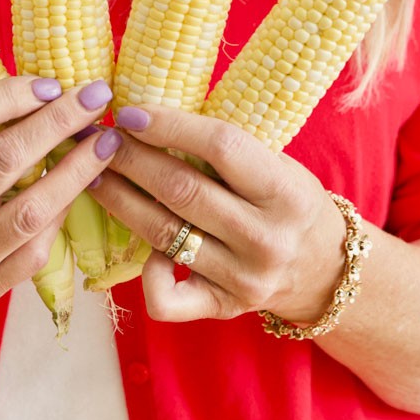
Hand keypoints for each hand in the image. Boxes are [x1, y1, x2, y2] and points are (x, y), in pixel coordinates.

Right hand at [0, 77, 118, 317]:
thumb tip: (43, 94)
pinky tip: (79, 188)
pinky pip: (35, 249)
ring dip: (77, 170)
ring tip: (104, 142)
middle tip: (95, 95)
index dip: (9, 95)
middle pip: (4, 160)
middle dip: (59, 121)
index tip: (49, 83)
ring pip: (32, 209)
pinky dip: (61, 214)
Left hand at [88, 104, 346, 322]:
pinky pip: (166, 296)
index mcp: (286, 192)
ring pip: (163, 235)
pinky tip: (140, 246)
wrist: (325, 270)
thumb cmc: (291, 204)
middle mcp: (266, 238)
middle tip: (99, 139)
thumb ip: (227, 151)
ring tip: (94, 175)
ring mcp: (243, 278)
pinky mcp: (223, 307)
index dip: (169, 125)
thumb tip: (152, 119)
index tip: (130, 112)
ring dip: (120, 200)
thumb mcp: (278, 166)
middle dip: (130, 159)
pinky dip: (145, 272)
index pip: (222, 146)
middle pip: (182, 190)